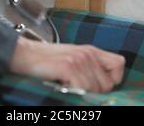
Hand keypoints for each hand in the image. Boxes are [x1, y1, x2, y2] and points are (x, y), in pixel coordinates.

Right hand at [10, 37, 124, 92]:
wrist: (24, 54)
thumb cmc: (47, 60)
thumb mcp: (73, 58)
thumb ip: (90, 66)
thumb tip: (105, 85)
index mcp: (91, 50)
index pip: (119, 64)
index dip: (113, 78)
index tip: (98, 84)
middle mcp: (88, 53)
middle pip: (107, 84)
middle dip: (94, 91)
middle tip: (76, 85)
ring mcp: (79, 59)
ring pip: (94, 90)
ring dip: (80, 92)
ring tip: (66, 84)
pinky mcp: (68, 66)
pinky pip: (81, 88)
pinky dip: (71, 91)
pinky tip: (62, 84)